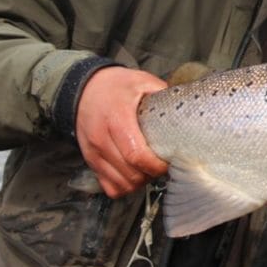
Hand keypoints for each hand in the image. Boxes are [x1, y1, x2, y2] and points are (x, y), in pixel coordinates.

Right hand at [75, 66, 168, 197]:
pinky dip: (124, 186)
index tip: (168, 162)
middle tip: (162, 165)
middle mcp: (101, 140)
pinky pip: (109, 186)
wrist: (83, 89)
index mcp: (116, 120)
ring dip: (139, 182)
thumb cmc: (114, 86)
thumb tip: (183, 104)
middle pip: (130, 173)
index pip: (136, 155)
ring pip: (121, 184)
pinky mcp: (90, 161)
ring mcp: (94, 153)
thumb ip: (161, 92)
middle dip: (151, 174)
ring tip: (149, 169)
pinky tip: (134, 174)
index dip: (155, 165)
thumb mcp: (140, 81)